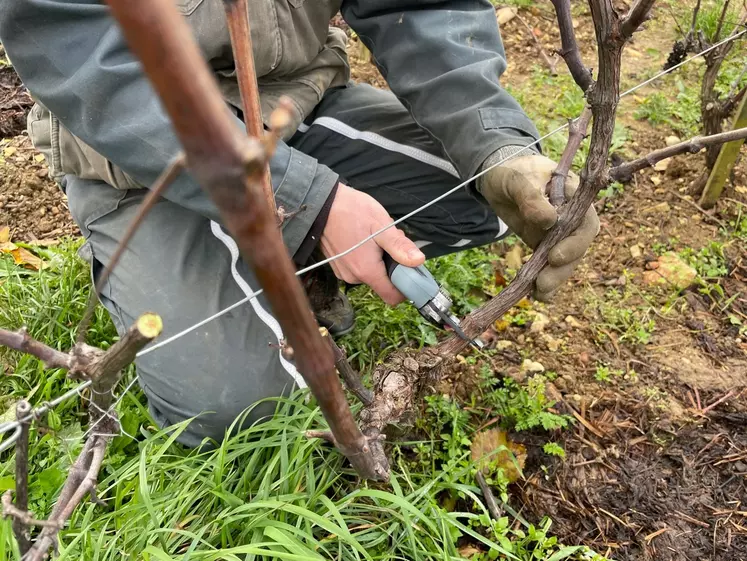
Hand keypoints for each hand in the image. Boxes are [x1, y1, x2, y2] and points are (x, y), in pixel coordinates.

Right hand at [320, 183, 425, 305]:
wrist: (321, 204)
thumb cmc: (352, 211)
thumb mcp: (381, 226)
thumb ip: (400, 247)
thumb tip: (418, 261)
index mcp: (366, 271)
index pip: (392, 297)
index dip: (406, 287)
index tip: (411, 271)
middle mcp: (354, 277)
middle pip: (384, 283)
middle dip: (393, 266)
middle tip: (390, 242)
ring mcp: (344, 272)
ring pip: (373, 274)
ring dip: (379, 260)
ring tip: (374, 237)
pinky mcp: (339, 266)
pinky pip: (360, 268)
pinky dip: (367, 257)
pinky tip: (363, 239)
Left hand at [479, 153, 599, 300]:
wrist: (499, 179)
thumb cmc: (513, 172)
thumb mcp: (518, 180)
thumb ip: (531, 197)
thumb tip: (549, 220)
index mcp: (574, 197)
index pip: (586, 223)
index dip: (576, 242)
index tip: (556, 255)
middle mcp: (572, 218)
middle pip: (578, 248)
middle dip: (563, 268)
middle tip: (544, 282)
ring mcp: (559, 234)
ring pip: (565, 261)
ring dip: (555, 278)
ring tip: (539, 293)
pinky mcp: (545, 246)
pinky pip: (549, 266)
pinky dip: (545, 282)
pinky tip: (537, 296)